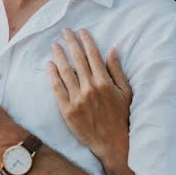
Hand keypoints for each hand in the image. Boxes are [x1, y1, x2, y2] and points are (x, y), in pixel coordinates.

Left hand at [49, 29, 132, 174]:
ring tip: (55, 45)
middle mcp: (90, 88)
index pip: (93, 55)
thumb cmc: (122, 117)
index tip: (81, 31)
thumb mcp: (126, 92)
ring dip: (59, 55)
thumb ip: (117, 70)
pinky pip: (57, 89)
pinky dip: (53, 75)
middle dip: (70, 42)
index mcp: (105, 82)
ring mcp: (77, 99)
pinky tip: (50, 65)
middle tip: (64, 31)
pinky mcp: (68, 110)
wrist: (112, 143)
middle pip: (77, 59)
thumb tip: (112, 49)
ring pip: (65, 72)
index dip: (86, 41)